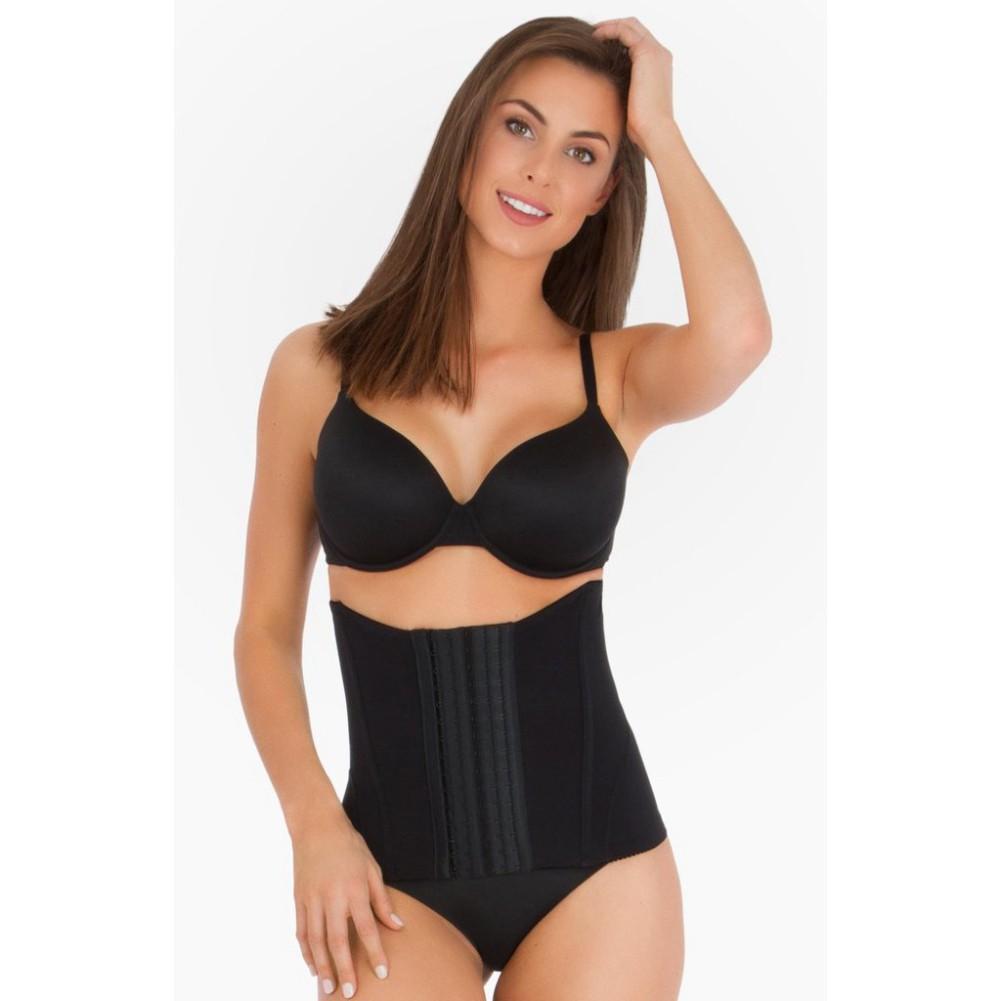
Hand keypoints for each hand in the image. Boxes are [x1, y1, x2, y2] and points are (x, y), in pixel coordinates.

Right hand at [292, 813, 404, 996]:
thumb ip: (383, 900)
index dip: (375, 952)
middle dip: (344, 968)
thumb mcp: (373, 868)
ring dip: (322, 966)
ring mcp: (312, 899)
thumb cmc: (350, 846)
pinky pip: (301, 931)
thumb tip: (397, 926)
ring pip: (315, 940)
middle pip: (338, 940)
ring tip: (328, 988)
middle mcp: (332, 896)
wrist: (317, 826)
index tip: (382, 973)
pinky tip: (312, 966)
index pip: (367, 927)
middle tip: (350, 992)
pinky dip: (306, 951)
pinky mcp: (299, 899)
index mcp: (355, 888)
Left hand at [592, 17, 674, 156]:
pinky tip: (595, 38)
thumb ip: (626, 88)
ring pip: (630, 25)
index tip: (602, 44)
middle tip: (595, 34)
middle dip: (614, 26)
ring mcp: (655, 52)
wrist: (654, 131)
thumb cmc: (643, 126)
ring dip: (610, 26)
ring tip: (593, 34)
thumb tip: (607, 89)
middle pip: (635, 27)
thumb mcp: (633, 102)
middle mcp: (660, 54)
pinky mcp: (646, 53)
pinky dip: (609, 30)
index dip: (620, 38)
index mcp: (659, 65)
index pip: (639, 40)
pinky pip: (624, 31)